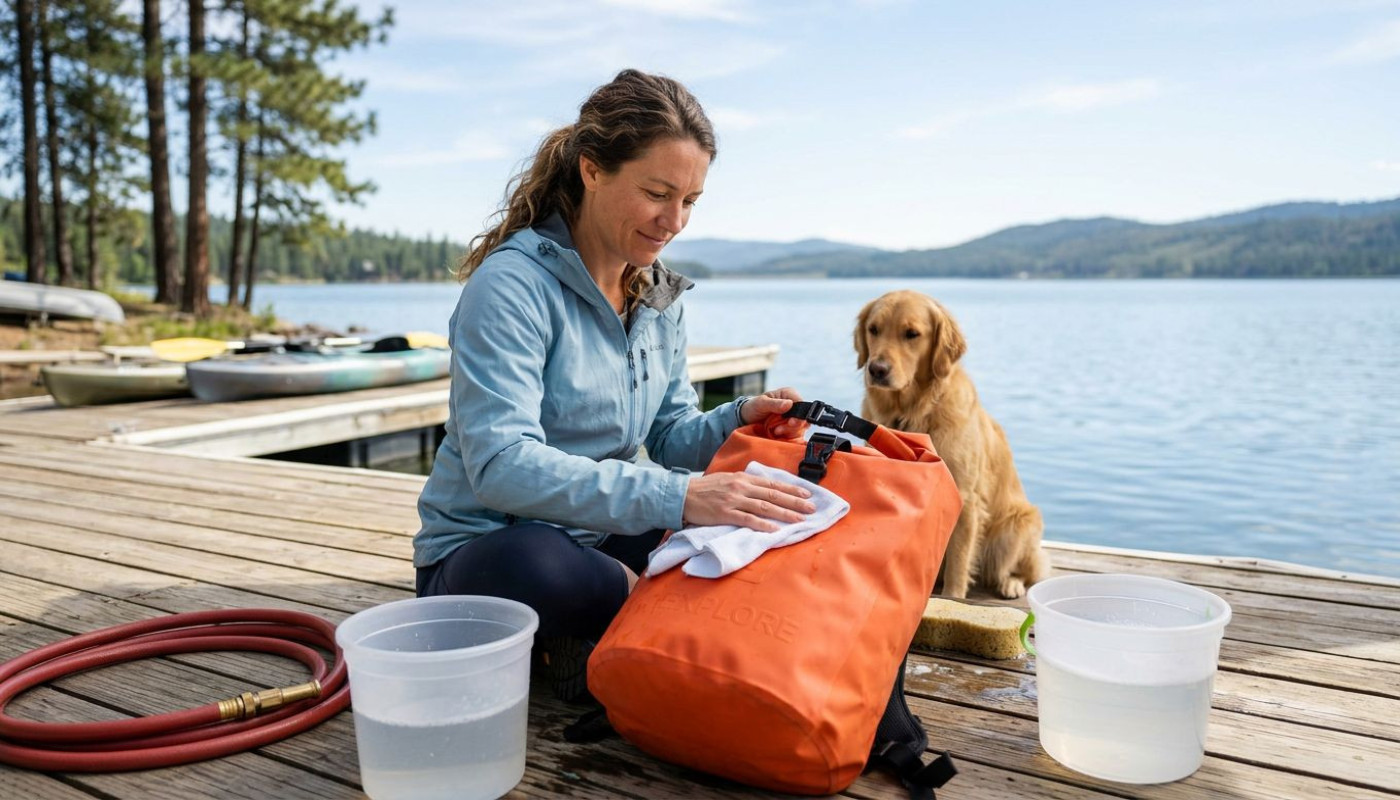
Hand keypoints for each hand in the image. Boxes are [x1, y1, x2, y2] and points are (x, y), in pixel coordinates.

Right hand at [683, 471, 815, 532]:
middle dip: (795, 502)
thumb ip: (745, 484)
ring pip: (765, 507)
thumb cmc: (705, 489)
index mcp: (743, 478)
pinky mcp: (726, 514)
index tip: (807, 494)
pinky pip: (748, 520)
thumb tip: (763, 490)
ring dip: (785, 513)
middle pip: (773, 495)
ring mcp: (734, 500)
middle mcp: (742, 487)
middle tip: (811, 508)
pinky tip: (775, 529)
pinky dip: (763, 524)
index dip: (791, 489)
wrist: (683, 495)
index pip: (772, 484)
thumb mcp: (728, 480)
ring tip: (800, 520)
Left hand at [740, 387, 808, 437]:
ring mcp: (794, 419)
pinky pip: (796, 436)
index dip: (799, 414)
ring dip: (788, 432)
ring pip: (801, 429)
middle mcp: (794, 406)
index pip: (802, 404)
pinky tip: (777, 435)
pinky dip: (788, 437)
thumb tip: (789, 404)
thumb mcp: (761, 403)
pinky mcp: (791, 430)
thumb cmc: (754, 407)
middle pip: (804, 418)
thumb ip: (774, 404)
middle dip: (792, 426)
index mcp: (789, 395)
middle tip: (778, 429)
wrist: (747, 419)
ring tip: (775, 431)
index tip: (790, 422)